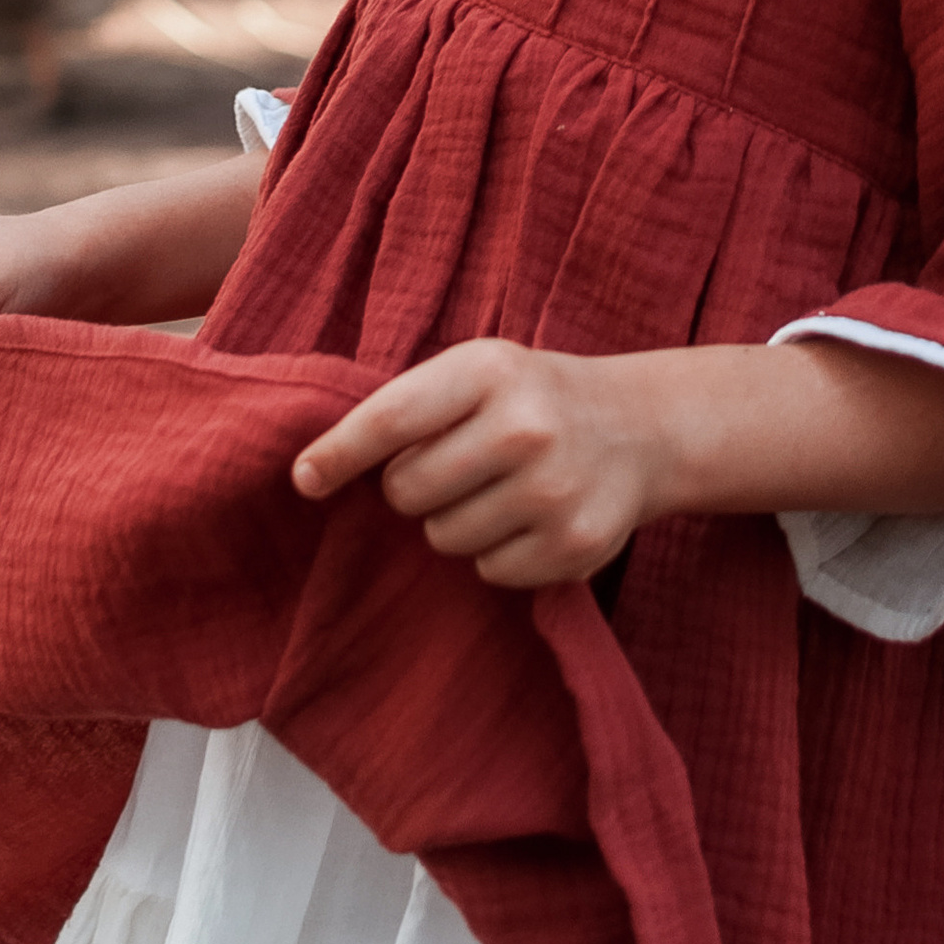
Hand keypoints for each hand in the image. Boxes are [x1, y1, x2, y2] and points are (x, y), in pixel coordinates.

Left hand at [292, 340, 666, 589]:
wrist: (639, 427)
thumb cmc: (531, 397)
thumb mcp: (478, 371)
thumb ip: (409, 407)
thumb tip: (313, 471)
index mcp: (490, 371)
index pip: (390, 420)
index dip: (337, 453)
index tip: (303, 479)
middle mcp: (524, 429)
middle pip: (407, 492)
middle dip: (413, 488)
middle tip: (454, 466)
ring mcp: (554, 490)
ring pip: (444, 538)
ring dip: (455, 522)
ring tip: (498, 489)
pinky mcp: (574, 545)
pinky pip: (490, 571)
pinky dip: (498, 552)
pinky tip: (530, 517)